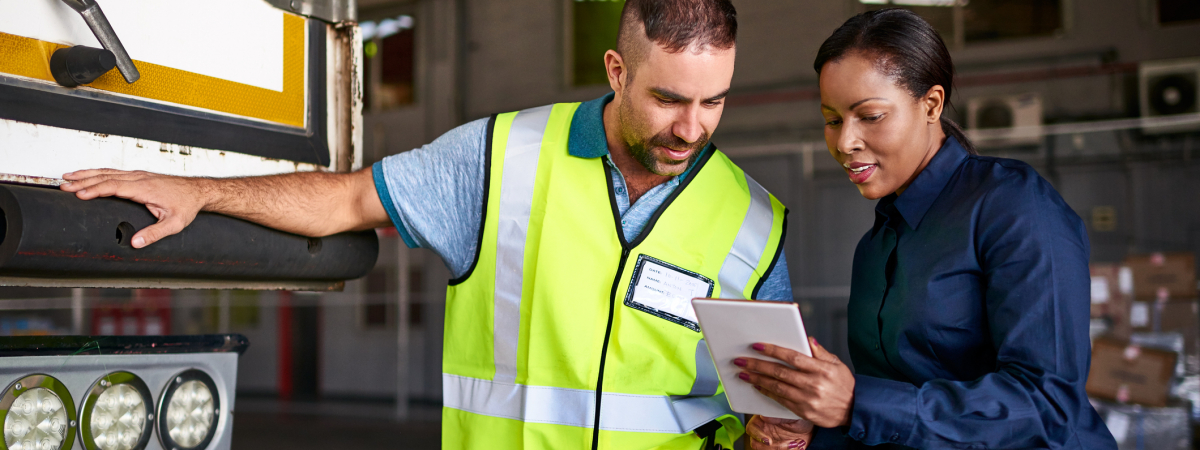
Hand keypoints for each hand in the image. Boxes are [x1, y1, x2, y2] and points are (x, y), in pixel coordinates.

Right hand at [61, 169, 207, 247]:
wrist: (198, 191)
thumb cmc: (187, 206)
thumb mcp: (174, 224)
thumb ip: (154, 233)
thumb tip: (135, 243)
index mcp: (145, 188)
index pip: (114, 187)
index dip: (95, 190)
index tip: (78, 194)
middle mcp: (139, 178)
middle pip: (106, 177)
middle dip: (83, 181)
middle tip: (63, 186)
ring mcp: (138, 175)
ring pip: (108, 172)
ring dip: (87, 174)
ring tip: (68, 177)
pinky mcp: (139, 176)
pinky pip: (114, 172)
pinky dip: (98, 172)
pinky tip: (88, 175)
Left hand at [736, 337, 855, 427]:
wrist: (855, 410)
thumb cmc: (845, 385)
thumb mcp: (837, 364)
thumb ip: (820, 352)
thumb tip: (807, 339)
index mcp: (821, 369)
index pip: (792, 357)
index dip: (773, 350)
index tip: (757, 346)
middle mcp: (813, 384)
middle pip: (780, 372)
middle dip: (758, 365)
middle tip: (741, 360)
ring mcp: (808, 399)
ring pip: (777, 387)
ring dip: (758, 379)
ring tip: (744, 373)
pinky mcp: (804, 411)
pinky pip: (781, 400)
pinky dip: (767, 392)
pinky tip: (757, 386)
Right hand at [746, 415, 812, 449]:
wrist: (809, 428)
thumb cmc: (799, 417)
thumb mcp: (791, 414)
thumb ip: (778, 416)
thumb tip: (764, 417)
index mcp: (763, 420)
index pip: (752, 428)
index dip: (758, 435)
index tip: (769, 441)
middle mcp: (764, 432)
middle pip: (757, 444)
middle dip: (774, 447)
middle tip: (789, 444)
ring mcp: (769, 442)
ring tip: (796, 444)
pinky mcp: (777, 448)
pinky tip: (797, 446)